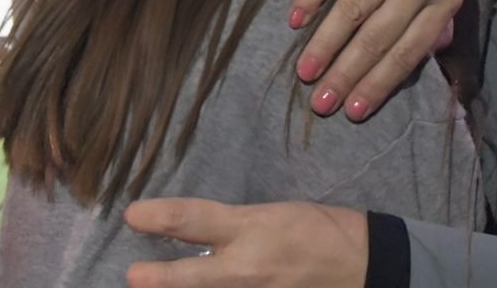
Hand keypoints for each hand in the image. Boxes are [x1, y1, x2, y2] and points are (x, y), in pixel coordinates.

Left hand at [125, 198, 366, 287]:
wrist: (364, 267)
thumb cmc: (319, 231)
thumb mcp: (271, 215)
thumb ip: (231, 227)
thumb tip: (192, 235)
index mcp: (252, 228)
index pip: (193, 220)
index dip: (158, 217)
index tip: (132, 216)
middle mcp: (247, 268)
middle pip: (190, 278)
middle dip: (157, 279)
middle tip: (133, 276)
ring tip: (158, 285)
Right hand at [278, 0, 465, 120]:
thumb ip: (439, 14)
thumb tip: (433, 57)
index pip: (411, 49)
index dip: (380, 83)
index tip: (354, 111)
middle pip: (379, 36)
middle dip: (348, 75)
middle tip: (320, 105)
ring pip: (353, 11)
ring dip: (324, 46)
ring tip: (303, 73)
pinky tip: (295, 22)